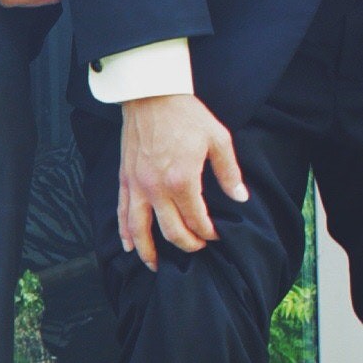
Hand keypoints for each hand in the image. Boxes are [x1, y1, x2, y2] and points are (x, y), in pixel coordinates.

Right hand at [119, 93, 248, 270]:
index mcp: (183, 180)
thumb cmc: (186, 115)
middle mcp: (157, 189)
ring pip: (139, 230)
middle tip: (196, 249)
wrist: (151, 96)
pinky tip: (128, 245)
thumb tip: (240, 197)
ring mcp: (137, 186)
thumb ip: (229, 172)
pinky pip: (122, 213)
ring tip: (155, 265)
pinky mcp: (125, 180)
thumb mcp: (218, 139)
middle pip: (171, 231)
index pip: (197, 219)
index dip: (208, 232)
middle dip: (186, 245)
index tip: (215, 235)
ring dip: (147, 251)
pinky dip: (124, 232)